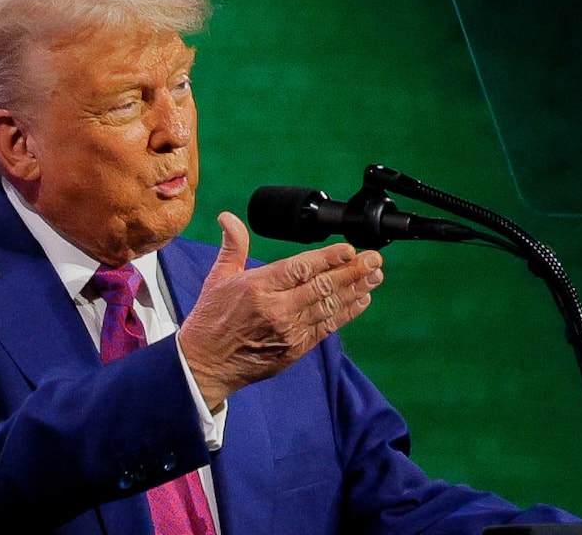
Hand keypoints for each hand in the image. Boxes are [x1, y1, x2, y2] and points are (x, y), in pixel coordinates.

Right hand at [178, 211, 383, 410]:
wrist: (206, 364)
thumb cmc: (210, 318)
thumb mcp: (217, 277)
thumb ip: (233, 246)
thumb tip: (228, 218)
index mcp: (257, 287)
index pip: (300, 268)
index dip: (328, 258)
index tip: (349, 249)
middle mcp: (277, 309)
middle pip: (323, 286)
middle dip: (353, 271)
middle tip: (374, 259)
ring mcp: (289, 331)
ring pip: (330, 306)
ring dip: (356, 290)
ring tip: (375, 276)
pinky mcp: (296, 349)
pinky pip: (327, 328)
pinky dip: (346, 313)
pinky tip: (361, 300)